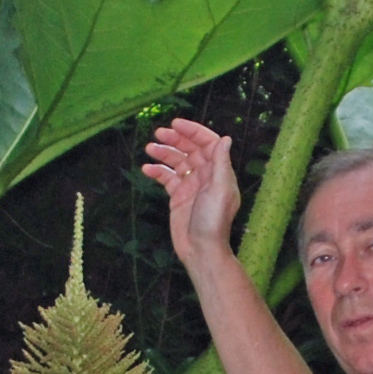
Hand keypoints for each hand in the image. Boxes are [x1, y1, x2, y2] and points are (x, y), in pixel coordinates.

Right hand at [140, 116, 242, 267]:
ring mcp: (191, 186)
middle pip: (190, 150)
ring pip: (176, 162)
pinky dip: (157, 172)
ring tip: (149, 148)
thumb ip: (220, 163)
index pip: (207, 143)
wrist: (201, 249)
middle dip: (175, 139)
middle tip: (158, 133)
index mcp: (218, 172)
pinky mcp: (178, 197)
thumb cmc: (213, 220)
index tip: (176, 124)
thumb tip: (225, 138)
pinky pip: (167, 178)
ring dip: (163, 153)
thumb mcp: (219, 189)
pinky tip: (146, 168)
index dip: (193, 131)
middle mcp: (205, 176)